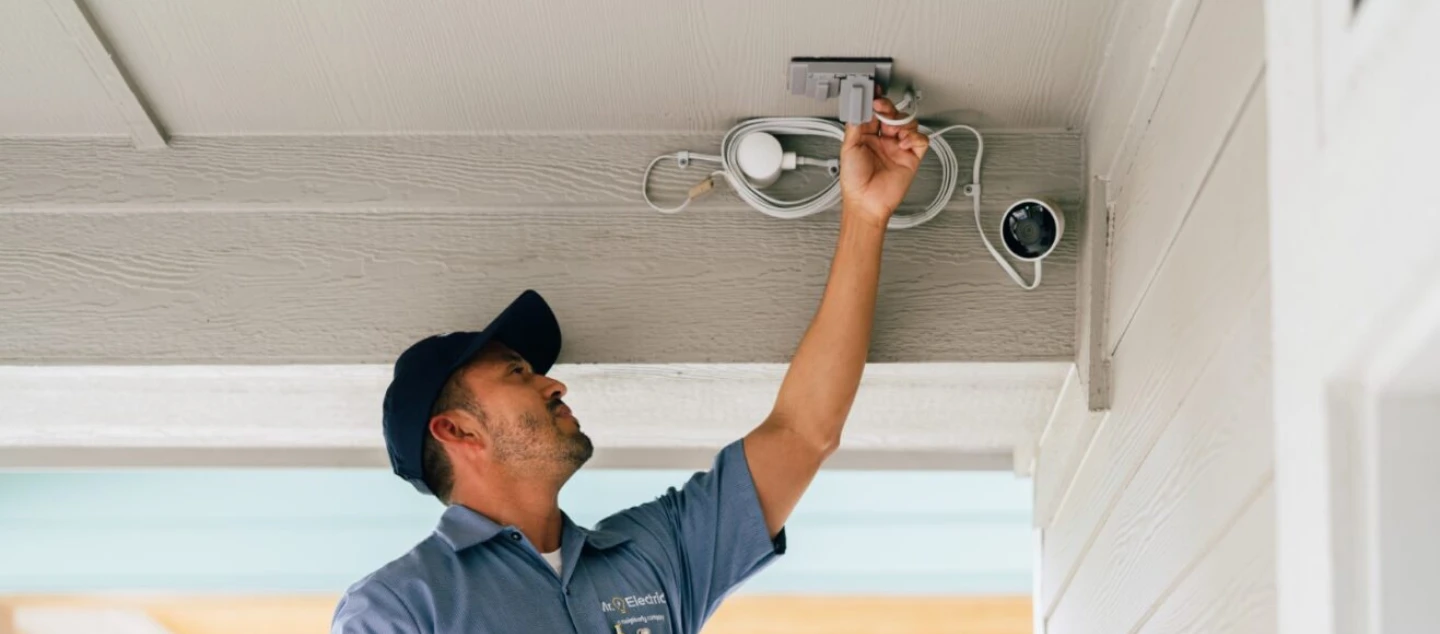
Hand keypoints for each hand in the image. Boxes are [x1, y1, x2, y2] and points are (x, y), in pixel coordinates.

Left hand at [839, 98, 929, 224]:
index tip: (872, 92)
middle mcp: (883, 140)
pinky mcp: (911, 157)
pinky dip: (915, 137)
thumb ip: (855, 125)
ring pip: (908, 123)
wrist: (866, 202)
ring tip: (893, 131)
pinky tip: (904, 142)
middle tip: (882, 107)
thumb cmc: (854, 181)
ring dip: (902, 122)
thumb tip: (859, 107)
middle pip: (892, 114)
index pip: (874, 113)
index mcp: (866, 137)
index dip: (875, 101)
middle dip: (888, 108)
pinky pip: (921, 140)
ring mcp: (898, 148)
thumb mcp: (848, 148)